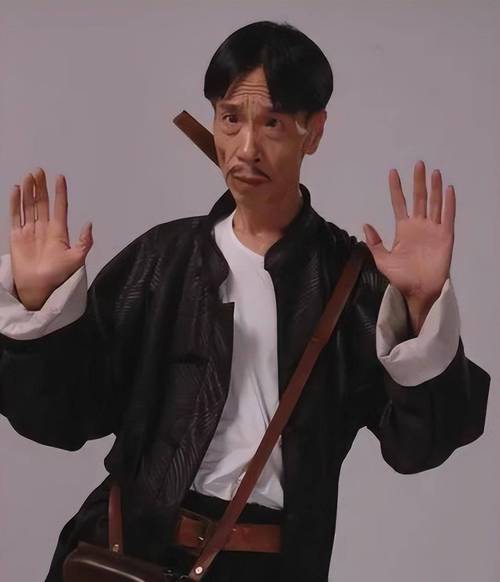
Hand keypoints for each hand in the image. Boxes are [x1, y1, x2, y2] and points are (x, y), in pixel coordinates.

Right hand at [9, 168, 92, 309]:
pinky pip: (15, 216)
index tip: (60, 177)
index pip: (60, 207)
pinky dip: (15, 203)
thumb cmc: (59, 276)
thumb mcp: (77, 259)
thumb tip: (89, 224)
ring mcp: (30, 231)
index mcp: (59, 232)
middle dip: (41, 187)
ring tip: (29, 176)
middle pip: (42, 203)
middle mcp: (44, 228)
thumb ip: (84, 242)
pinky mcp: (17, 236)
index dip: (60, 193)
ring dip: (28, 191)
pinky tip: (16, 190)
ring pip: (29, 206)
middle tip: (39, 171)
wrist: (40, 288)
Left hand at [363, 160, 454, 333]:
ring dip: (434, 188)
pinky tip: (448, 190)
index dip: (396, 188)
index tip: (392, 172)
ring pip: (434, 204)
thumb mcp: (382, 260)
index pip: (399, 204)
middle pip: (418, 198)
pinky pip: (447, 217)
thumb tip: (365, 225)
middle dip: (418, 181)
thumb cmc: (401, 277)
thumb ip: (374, 243)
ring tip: (433, 172)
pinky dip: (448, 203)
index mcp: (403, 229)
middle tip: (418, 164)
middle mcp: (418, 226)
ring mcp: (432, 230)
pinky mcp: (445, 236)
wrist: (417, 291)